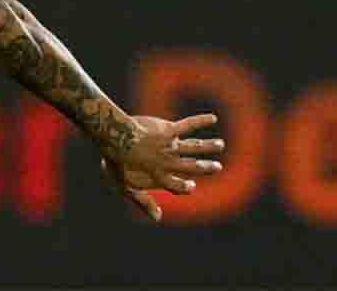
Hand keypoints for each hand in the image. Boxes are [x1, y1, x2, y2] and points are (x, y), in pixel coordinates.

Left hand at [99, 113, 225, 221]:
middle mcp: (169, 162)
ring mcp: (170, 146)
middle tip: (218, 167)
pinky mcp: (168, 130)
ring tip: (220, 144)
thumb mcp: (126, 187)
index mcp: (159, 176)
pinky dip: (200, 121)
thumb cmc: (116, 162)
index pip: (176, 185)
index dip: (184, 186)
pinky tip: (212, 118)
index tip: (192, 186)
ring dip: (208, 146)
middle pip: (191, 166)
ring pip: (194, 147)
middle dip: (205, 167)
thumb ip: (143, 202)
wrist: (115, 138)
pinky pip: (188, 125)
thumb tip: (158, 218)